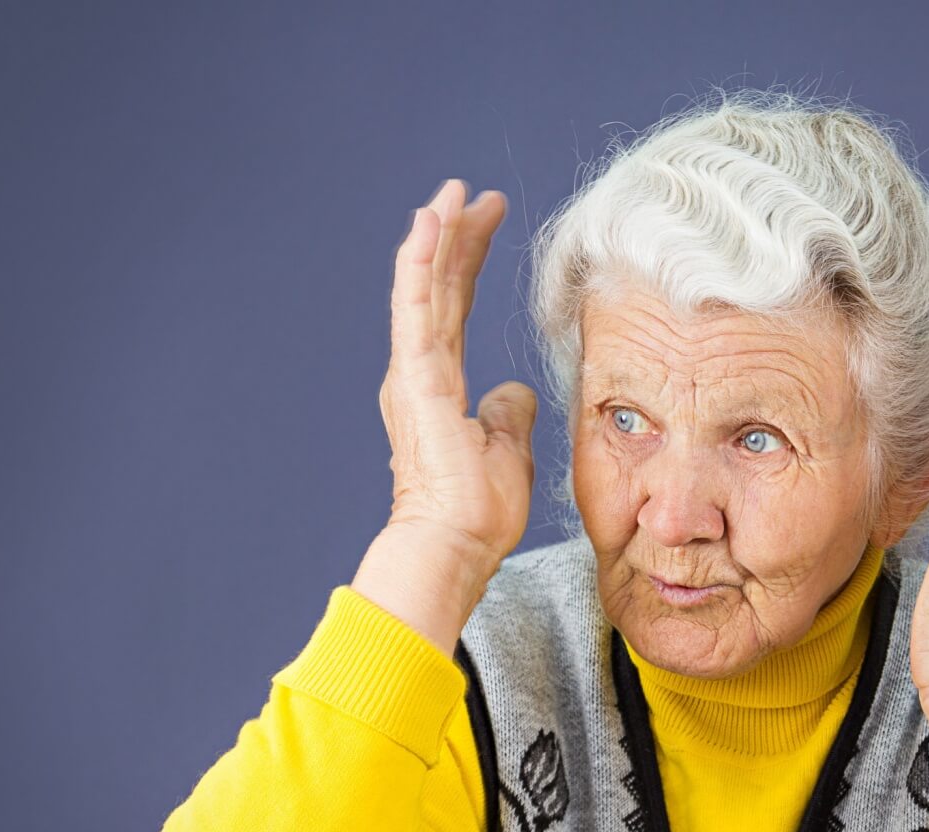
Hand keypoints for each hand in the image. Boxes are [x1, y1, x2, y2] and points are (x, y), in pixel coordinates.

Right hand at [379, 178, 536, 572]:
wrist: (455, 543)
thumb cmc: (478, 510)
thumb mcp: (506, 449)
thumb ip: (508, 413)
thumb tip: (515, 391)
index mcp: (437, 383)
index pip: (454, 306)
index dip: (468, 260)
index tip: (487, 220)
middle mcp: (418, 370)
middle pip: (439, 286)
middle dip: (458, 236)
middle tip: (475, 194)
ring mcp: (413, 371)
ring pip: (424, 287)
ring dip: (437, 235)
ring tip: (451, 192)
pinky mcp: (415, 376)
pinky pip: (417, 306)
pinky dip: (422, 262)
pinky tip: (430, 223)